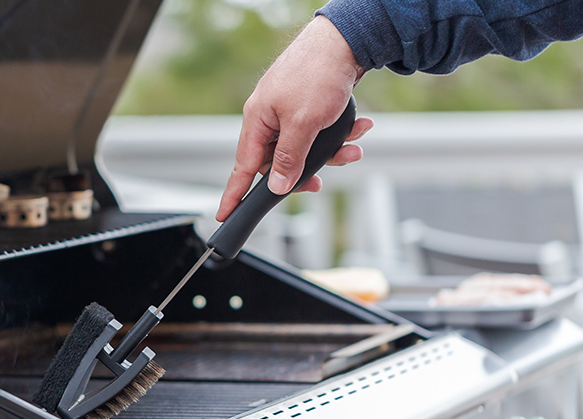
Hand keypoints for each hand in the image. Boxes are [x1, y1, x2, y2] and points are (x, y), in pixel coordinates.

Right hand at [216, 16, 371, 221]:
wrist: (345, 40)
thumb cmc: (317, 72)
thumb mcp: (303, 123)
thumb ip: (288, 158)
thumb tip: (277, 185)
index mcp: (258, 120)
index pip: (242, 167)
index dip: (234, 194)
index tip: (224, 215)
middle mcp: (269, 117)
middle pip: (279, 161)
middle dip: (305, 171)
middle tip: (318, 184)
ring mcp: (288, 111)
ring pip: (304, 148)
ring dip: (330, 152)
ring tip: (351, 148)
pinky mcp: (308, 106)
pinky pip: (318, 133)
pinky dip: (338, 135)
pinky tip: (358, 127)